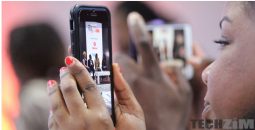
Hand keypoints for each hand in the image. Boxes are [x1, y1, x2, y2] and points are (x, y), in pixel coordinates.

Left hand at [47, 56, 144, 129]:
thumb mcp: (125, 117)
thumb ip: (120, 91)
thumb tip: (115, 68)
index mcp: (100, 116)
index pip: (88, 85)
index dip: (80, 69)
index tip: (72, 59)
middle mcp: (83, 122)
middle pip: (70, 90)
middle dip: (65, 75)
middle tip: (64, 68)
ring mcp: (69, 129)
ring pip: (55, 103)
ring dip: (53, 89)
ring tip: (54, 81)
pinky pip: (52, 118)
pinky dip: (53, 107)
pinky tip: (54, 101)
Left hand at [116, 12, 192, 129]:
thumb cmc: (173, 116)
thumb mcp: (183, 94)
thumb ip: (177, 74)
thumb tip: (167, 64)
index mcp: (153, 74)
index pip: (144, 44)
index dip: (138, 28)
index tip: (133, 17)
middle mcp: (137, 78)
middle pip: (121, 57)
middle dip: (125, 59)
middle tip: (129, 67)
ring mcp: (125, 88)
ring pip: (113, 70)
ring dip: (116, 70)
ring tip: (124, 81)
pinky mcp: (119, 98)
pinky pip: (111, 84)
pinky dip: (113, 82)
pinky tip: (117, 89)